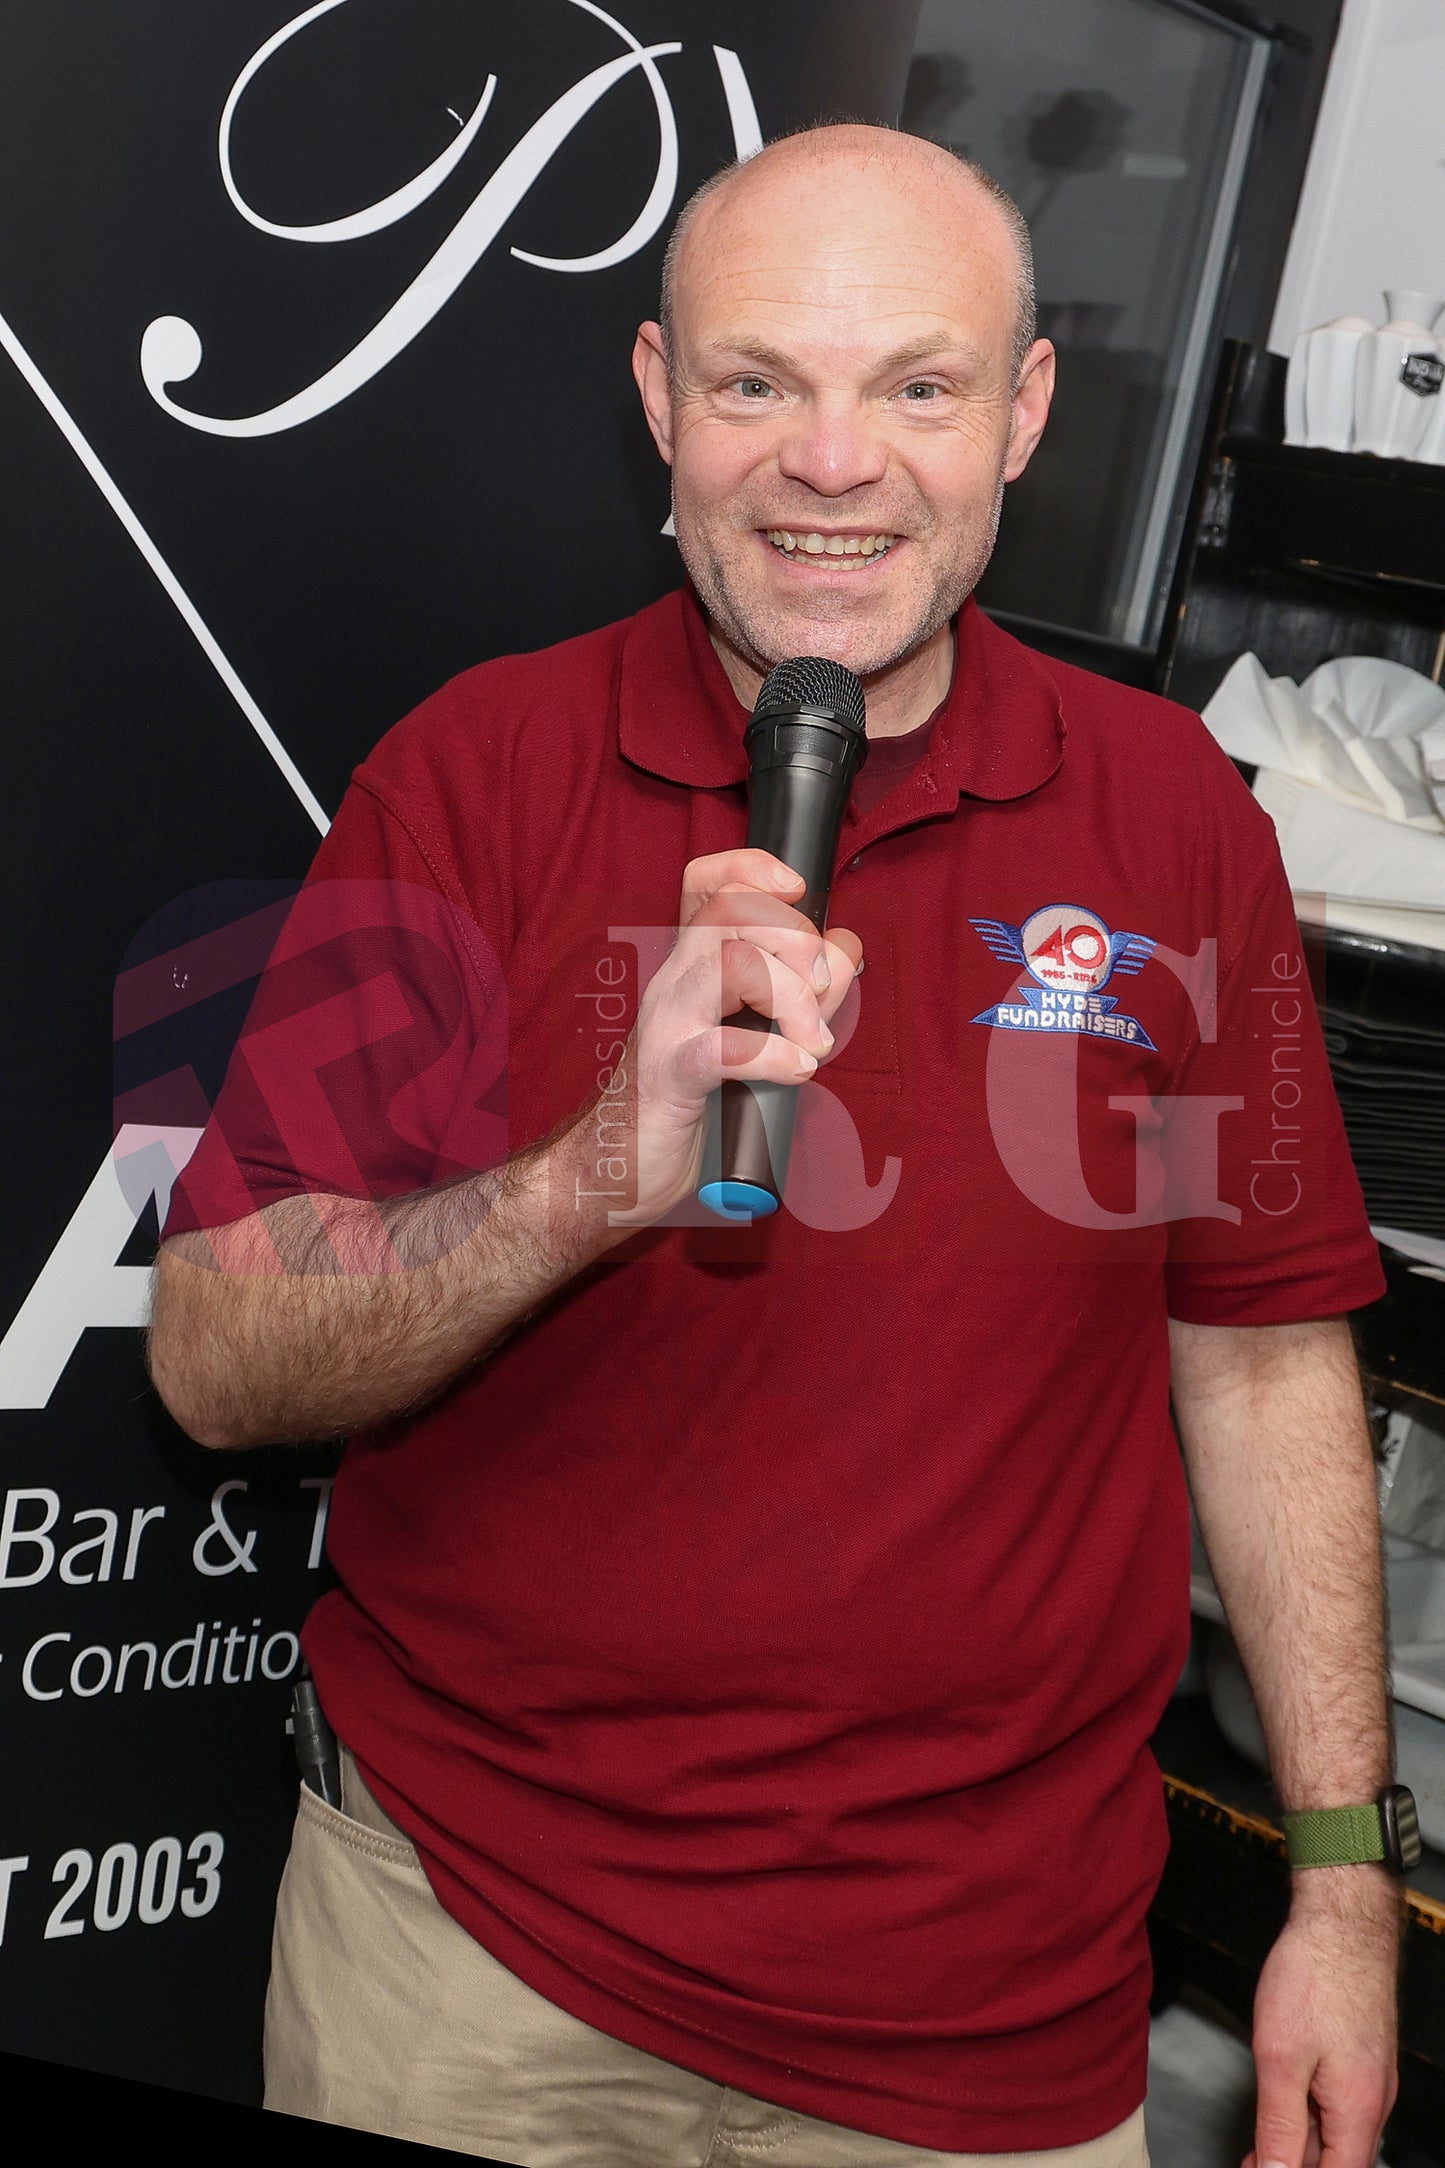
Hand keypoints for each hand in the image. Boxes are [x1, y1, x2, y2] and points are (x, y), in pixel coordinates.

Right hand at [612, 847, 861, 1226]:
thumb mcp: (750, 1036)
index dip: (752, 868)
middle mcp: (674, 984)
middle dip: (797, 942)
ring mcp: (667, 1027)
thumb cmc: (688, 1105)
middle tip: (821, 997)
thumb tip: (845, 952)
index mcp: (690, 969)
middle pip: (734, 912)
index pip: (707, 886)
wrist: (615, 1171)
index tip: (796, 890)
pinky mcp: (670, 1078)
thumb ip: (797, 993)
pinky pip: (723, 1047)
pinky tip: (795, 1072)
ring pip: (734, 965)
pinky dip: (774, 1056)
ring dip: (793, 1000)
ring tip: (811, 1044)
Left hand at [1244, 1868, 1401, 2167]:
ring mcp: (1372, 2079)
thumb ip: (1279, 2126)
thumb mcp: (1280, 2059)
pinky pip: (1340, 2106)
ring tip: (1257, 2148)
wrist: (1343, 1922)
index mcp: (1358, 2110)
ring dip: (1301, 2146)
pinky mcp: (1363, 2059)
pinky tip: (1284, 2109)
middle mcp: (1374, 2101)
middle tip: (1250, 2161)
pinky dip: (1311, 2118)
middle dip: (1296, 2166)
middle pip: (1339, 2159)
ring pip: (1339, 2134)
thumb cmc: (1314, 1979)